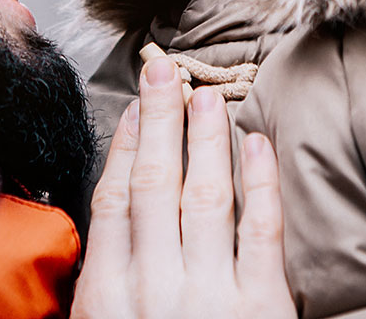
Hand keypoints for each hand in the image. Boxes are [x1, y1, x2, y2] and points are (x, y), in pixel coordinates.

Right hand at [71, 56, 295, 318]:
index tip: (134, 107)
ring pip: (206, 196)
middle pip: (154, 183)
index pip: (114, 199)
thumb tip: (108, 233)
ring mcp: (209, 296)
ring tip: (207, 94)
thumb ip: (104, 286)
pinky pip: (260, 231)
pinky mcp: (261, 308)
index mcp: (107, 293)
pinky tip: (256, 144)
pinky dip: (260, 183)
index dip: (126, 145)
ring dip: (206, 138)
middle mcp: (154, 285)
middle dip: (160, 119)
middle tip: (164, 70)